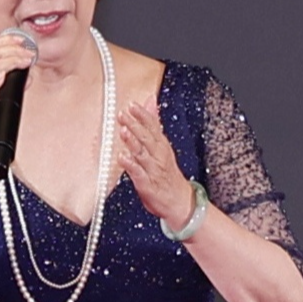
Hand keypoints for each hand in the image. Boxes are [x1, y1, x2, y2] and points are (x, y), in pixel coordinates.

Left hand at [117, 97, 195, 226]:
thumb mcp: (162, 145)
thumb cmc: (168, 173)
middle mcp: (158, 156)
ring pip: (142, 153)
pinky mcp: (147, 184)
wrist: (180, 201)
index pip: (153, 126)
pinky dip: (130, 165)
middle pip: (146, 137)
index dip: (142, 115)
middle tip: (123, 115)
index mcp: (161, 145)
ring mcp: (153, 170)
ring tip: (123, 131)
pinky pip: (138, 173)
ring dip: (132, 142)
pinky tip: (122, 158)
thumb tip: (150, 100)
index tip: (132, 105)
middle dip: (135, 125)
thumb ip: (153, 122)